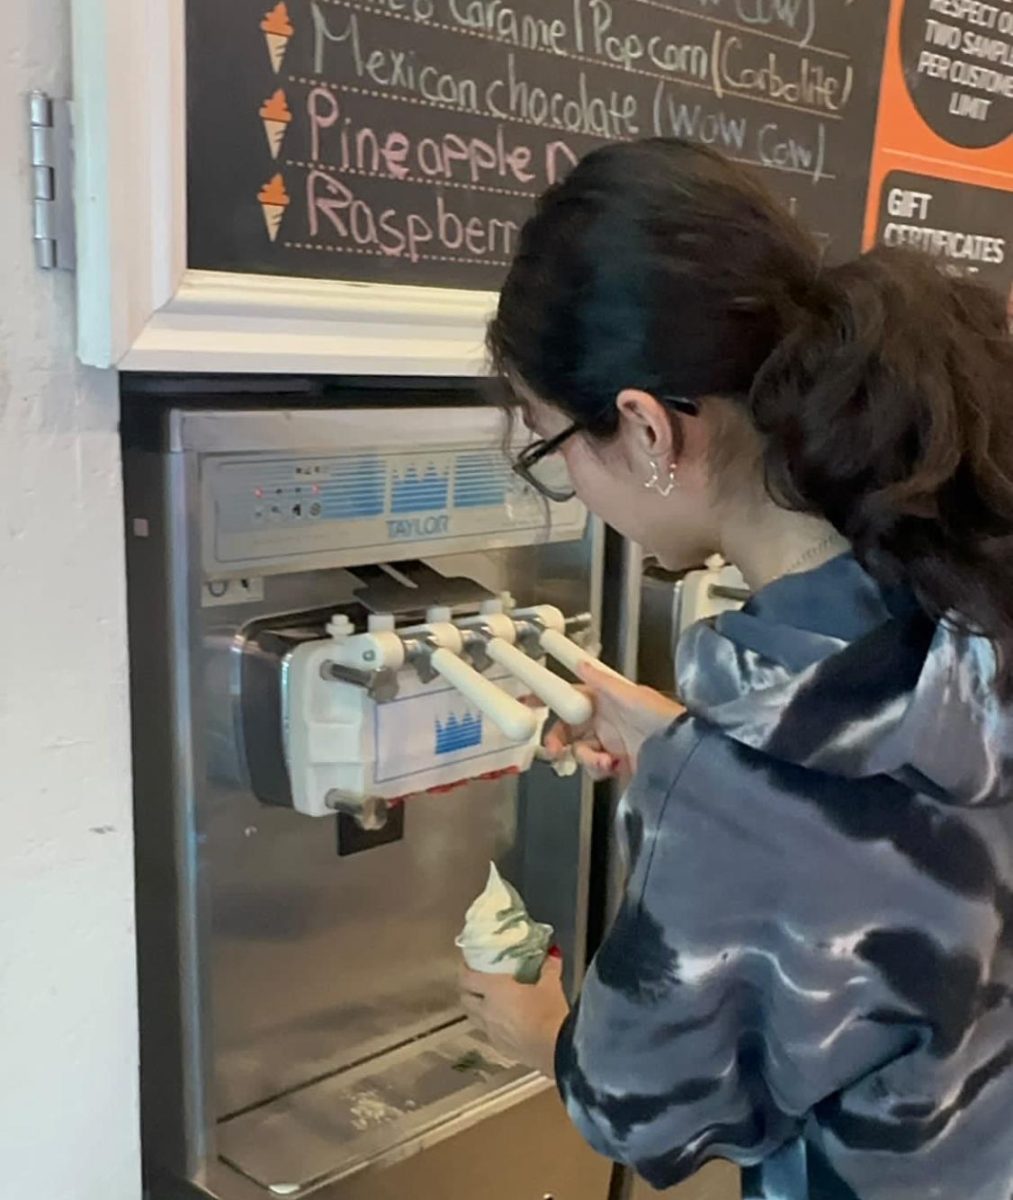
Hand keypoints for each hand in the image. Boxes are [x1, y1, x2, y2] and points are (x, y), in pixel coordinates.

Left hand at [459, 955, 569, 1078]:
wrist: (556, 1050)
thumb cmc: (549, 1012)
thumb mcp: (551, 986)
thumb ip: (549, 967)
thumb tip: (552, 953)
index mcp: (494, 990)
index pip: (467, 978)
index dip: (464, 969)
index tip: (469, 962)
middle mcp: (486, 1011)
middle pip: (465, 999)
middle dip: (467, 990)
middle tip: (477, 981)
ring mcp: (491, 1033)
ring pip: (473, 1018)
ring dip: (475, 1009)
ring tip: (487, 1001)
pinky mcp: (500, 1049)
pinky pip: (487, 1033)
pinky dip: (489, 1025)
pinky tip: (503, 1022)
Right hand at [544, 662, 684, 779]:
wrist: (684, 752)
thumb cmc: (665, 718)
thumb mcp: (632, 696)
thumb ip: (602, 682)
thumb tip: (581, 663)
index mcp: (607, 699)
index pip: (571, 697)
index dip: (551, 700)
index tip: (528, 702)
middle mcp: (606, 720)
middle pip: (569, 729)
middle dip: (560, 740)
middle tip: (555, 750)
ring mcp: (611, 743)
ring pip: (580, 750)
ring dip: (587, 758)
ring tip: (604, 761)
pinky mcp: (617, 763)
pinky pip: (594, 767)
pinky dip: (599, 769)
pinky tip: (613, 767)